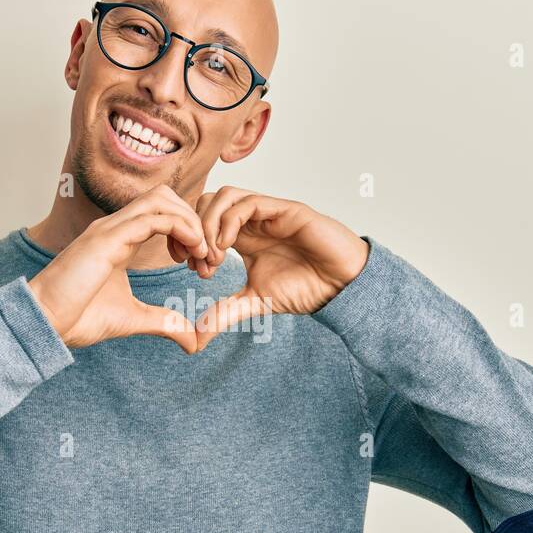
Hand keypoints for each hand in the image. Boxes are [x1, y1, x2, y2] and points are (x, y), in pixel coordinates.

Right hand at [27, 186, 208, 351]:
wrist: (44, 322)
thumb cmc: (77, 318)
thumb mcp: (133, 320)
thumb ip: (164, 323)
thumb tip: (193, 341)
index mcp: (119, 239)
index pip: (162, 213)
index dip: (189, 232)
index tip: (201, 263)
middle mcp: (114, 227)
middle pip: (165, 197)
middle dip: (194, 221)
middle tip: (207, 256)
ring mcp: (110, 229)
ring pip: (161, 200)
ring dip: (190, 221)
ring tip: (202, 252)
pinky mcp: (108, 239)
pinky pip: (154, 217)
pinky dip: (181, 227)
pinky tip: (192, 252)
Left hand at [190, 187, 368, 350]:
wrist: (341, 286)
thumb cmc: (305, 288)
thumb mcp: (255, 302)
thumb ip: (226, 312)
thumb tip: (196, 337)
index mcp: (243, 236)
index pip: (203, 222)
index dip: (191, 242)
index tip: (194, 269)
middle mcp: (252, 220)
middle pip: (208, 203)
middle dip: (195, 230)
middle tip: (200, 262)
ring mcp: (268, 212)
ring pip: (225, 196)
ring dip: (210, 224)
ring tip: (214, 256)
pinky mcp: (284, 209)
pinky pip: (248, 203)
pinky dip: (229, 221)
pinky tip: (228, 247)